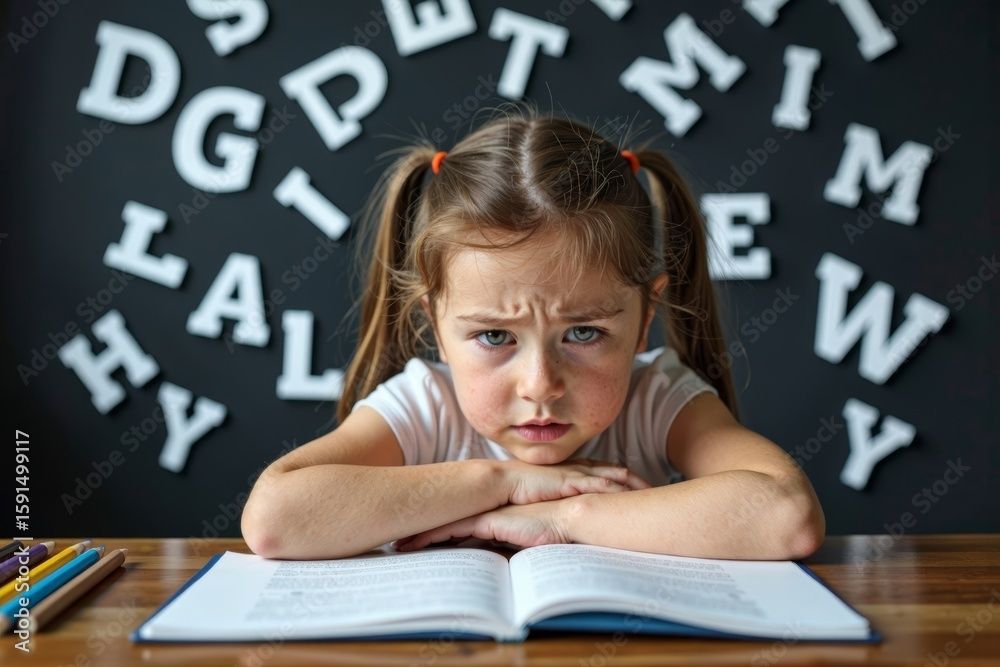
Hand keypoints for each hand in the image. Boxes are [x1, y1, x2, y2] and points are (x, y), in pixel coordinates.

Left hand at [393, 499, 576, 551]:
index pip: (458, 522)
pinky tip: (414, 544)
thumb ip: (509, 548)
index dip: (436, 529)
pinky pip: (450, 529)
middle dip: (420, 530)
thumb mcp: (526, 542)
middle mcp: (485, 511)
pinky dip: (430, 536)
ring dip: (420, 535)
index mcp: (493, 515)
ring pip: (443, 523)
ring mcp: (484, 513)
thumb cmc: (555, 531)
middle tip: (397, 542)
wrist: (570, 518)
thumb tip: (497, 571)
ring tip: (399, 546)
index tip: (415, 540)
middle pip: (446, 520)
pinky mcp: (485, 520)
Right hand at [502, 457, 650, 504]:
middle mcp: (577, 468)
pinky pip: (599, 483)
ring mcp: (575, 473)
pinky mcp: (570, 481)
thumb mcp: (546, 493)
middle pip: (615, 470)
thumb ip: (560, 498)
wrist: (504, 482)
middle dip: (636, 479)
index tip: (641, 485)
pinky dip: (616, 488)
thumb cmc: (520, 489)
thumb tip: (568, 513)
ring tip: (651, 492)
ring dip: (632, 483)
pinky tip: (630, 493)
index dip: (624, 477)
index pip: (604, 470)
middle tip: (655, 488)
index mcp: (572, 469)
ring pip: (612, 474)